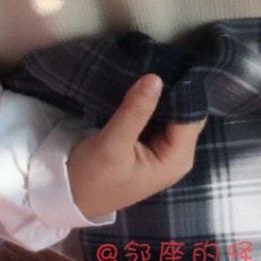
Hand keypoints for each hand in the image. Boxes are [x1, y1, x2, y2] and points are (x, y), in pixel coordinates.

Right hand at [66, 74, 207, 220]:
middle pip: (187, 114)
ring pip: (173, 114)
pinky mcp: (151, 147)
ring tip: (148, 69)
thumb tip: (156, 78)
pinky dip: (152, 105)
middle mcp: (178, 156)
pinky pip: (160, 119)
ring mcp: (166, 152)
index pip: (191, 116)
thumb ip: (135, 112)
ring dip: (162, 96)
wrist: (69, 197)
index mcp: (176, 159)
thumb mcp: (112, 144)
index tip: (165, 64)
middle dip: (172, 92)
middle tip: (155, 62)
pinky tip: (141, 88)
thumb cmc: (91, 178)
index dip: (181, 91)